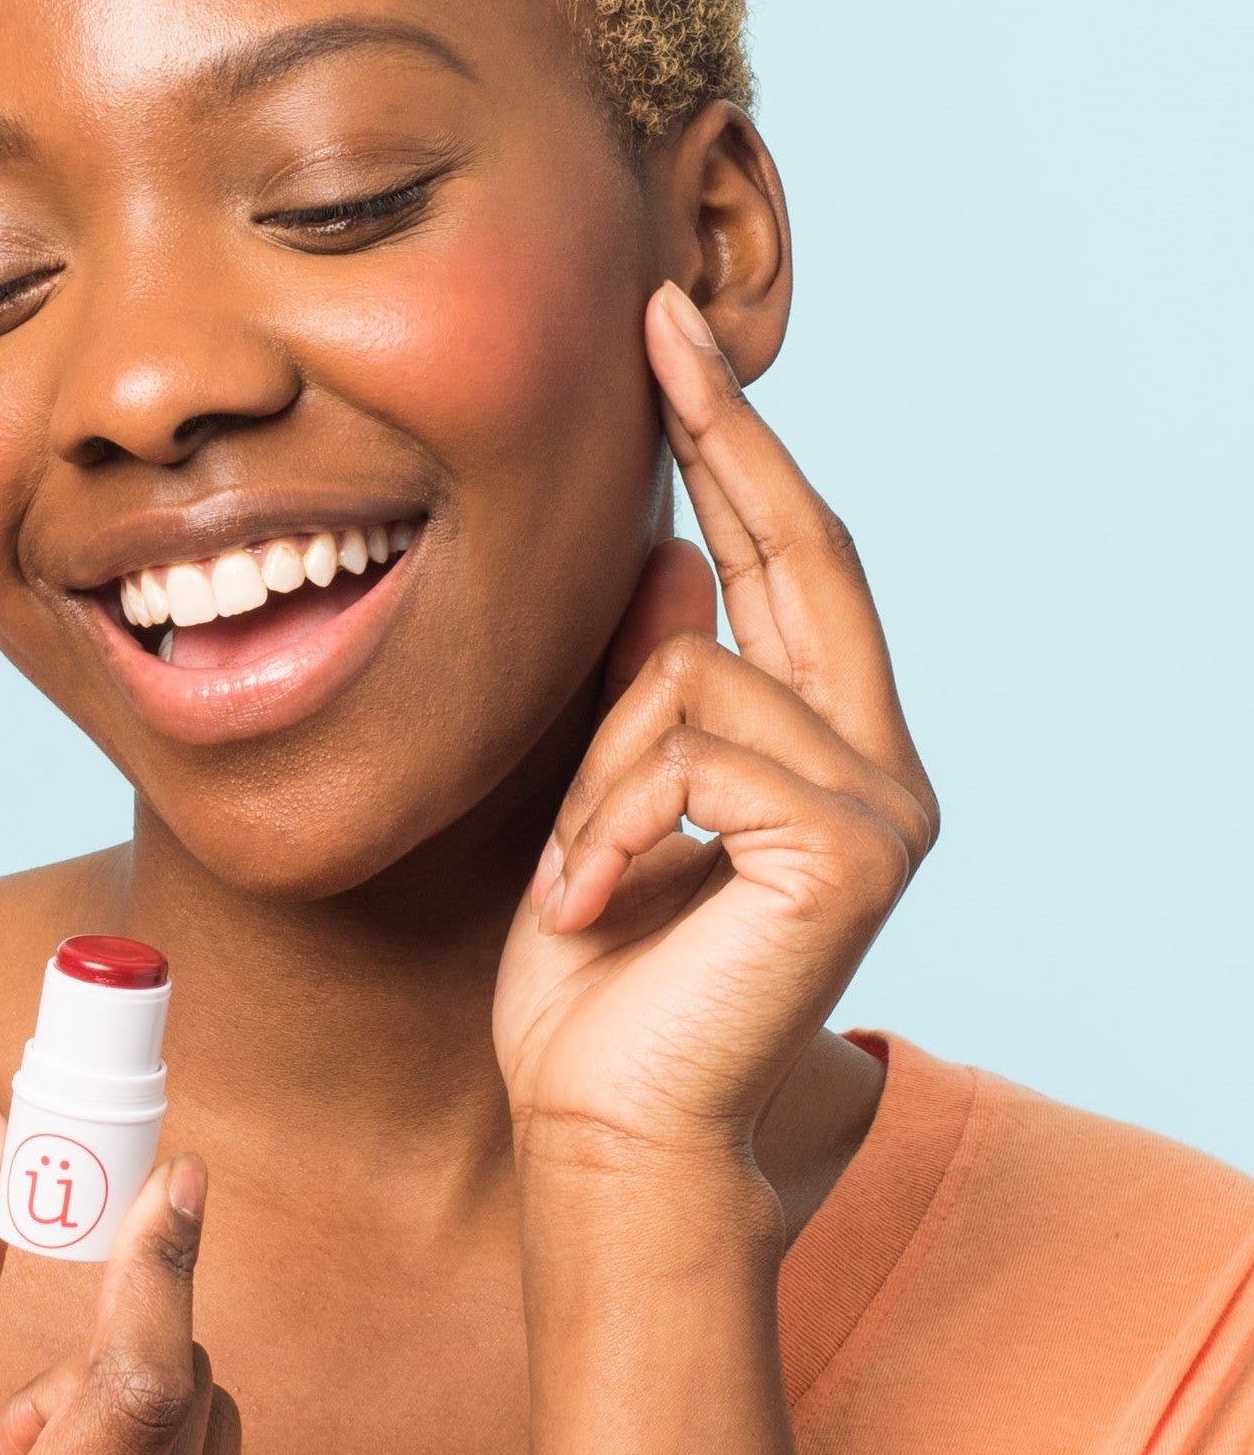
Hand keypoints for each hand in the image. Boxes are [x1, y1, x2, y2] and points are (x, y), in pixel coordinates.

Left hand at [493, 281, 937, 1192]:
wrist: (607, 1130)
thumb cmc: (597, 989)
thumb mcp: (604, 804)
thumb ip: (651, 693)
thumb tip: (673, 562)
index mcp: (828, 754)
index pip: (793, 567)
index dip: (741, 447)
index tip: (673, 337)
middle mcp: (880, 769)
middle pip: (806, 554)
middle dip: (726, 433)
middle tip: (655, 324)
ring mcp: (881, 807)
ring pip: (697, 675)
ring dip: (596, 772)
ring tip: (572, 876)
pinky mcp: (851, 850)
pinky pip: (692, 752)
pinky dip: (609, 821)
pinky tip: (590, 901)